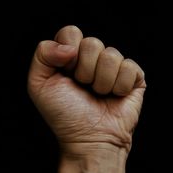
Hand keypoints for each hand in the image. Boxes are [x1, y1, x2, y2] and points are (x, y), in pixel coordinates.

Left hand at [27, 25, 145, 156]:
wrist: (89, 140)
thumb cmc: (64, 115)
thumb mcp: (39, 84)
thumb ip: (42, 54)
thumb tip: (70, 46)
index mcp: (70, 56)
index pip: (71, 32)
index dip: (68, 54)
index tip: (66, 74)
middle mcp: (93, 59)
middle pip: (92, 42)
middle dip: (84, 71)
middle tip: (83, 88)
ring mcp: (114, 67)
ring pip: (111, 55)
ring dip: (101, 82)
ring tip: (98, 95)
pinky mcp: (134, 77)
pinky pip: (129, 66)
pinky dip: (119, 86)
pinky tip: (114, 97)